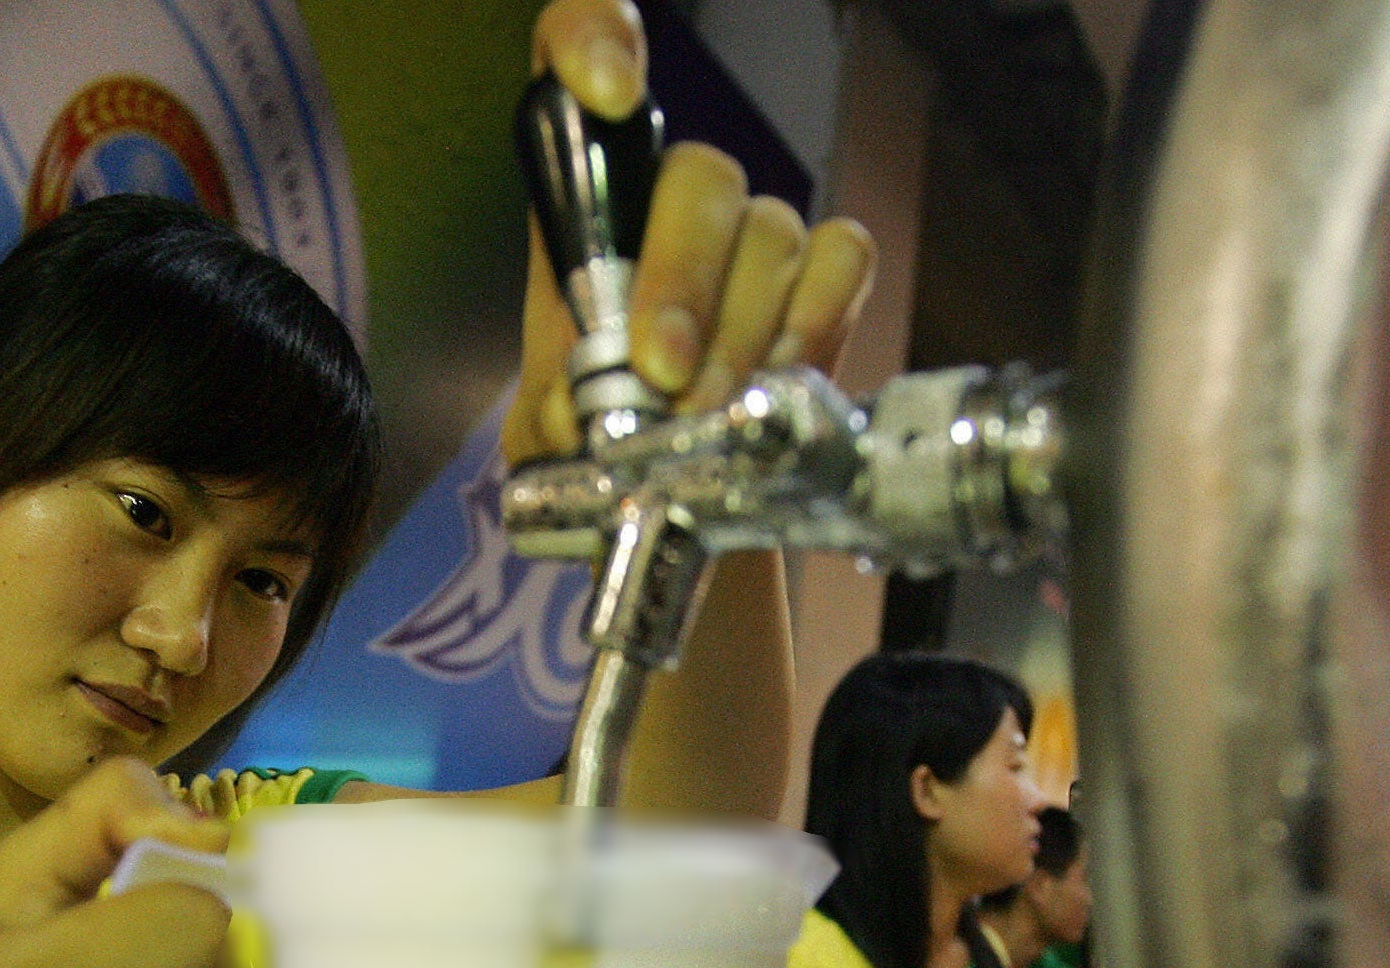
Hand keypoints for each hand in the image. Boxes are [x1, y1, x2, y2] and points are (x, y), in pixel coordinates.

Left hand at [501, 0, 876, 464]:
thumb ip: (549, 415)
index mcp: (582, 209)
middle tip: (663, 373)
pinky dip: (813, 323)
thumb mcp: (549, 433)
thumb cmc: (600, 445)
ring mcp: (752, 231)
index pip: (575, 54)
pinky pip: (841, 259)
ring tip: (710, 413)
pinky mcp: (823, 274)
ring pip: (768, 232)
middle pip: (697, 178)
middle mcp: (671, 198)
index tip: (603, 88)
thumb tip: (578, 409)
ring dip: (740, 335)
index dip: (593, 41)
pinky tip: (776, 382)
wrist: (671, 500)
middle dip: (681, 285)